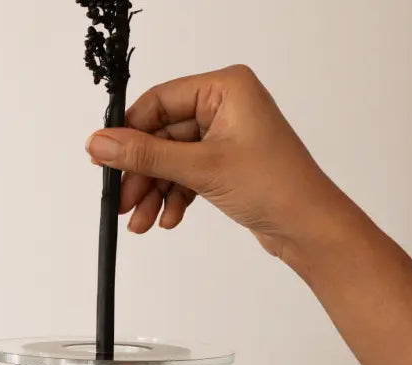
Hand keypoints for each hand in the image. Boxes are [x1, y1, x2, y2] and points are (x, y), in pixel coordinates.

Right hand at [86, 65, 335, 260]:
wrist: (310, 228)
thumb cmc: (277, 187)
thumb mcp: (201, 168)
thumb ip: (147, 155)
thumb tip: (101, 143)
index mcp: (226, 88)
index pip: (159, 101)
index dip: (129, 132)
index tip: (105, 160)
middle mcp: (226, 106)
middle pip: (162, 134)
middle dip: (142, 173)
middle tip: (121, 201)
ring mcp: (227, 135)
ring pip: (172, 160)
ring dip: (155, 192)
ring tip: (141, 222)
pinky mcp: (228, 163)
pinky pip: (187, 174)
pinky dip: (174, 197)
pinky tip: (169, 219)